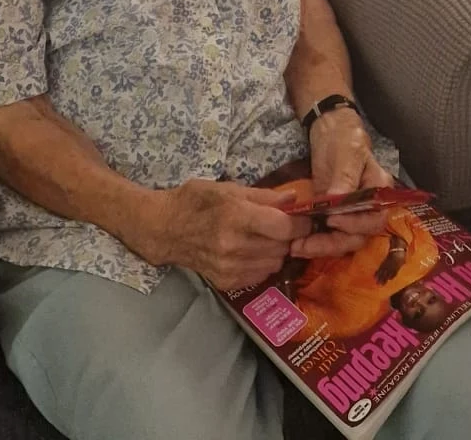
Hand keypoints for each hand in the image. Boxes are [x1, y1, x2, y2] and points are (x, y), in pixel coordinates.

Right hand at [136, 179, 304, 289]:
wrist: (165, 229)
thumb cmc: (197, 200)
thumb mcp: (229, 189)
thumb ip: (264, 196)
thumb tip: (294, 199)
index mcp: (236, 216)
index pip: (282, 227)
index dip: (300, 223)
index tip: (304, 218)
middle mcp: (234, 246)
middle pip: (282, 247)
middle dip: (290, 236)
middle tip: (285, 226)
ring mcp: (229, 267)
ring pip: (275, 263)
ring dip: (278, 251)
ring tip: (267, 238)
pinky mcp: (226, 282)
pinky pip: (260, 275)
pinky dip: (264, 264)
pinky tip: (254, 251)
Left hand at [292, 109, 391, 258]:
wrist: (330, 130)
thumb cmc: (344, 138)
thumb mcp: (347, 153)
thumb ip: (344, 178)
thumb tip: (336, 202)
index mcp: (379, 192)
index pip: (374, 219)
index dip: (354, 225)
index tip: (331, 220)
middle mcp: (368, 208)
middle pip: (358, 237)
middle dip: (332, 243)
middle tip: (305, 244)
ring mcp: (350, 214)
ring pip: (342, 241)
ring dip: (320, 247)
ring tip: (296, 248)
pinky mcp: (332, 215)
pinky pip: (327, 235)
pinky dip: (313, 242)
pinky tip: (296, 244)